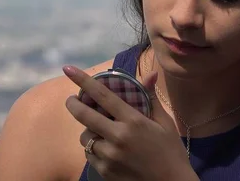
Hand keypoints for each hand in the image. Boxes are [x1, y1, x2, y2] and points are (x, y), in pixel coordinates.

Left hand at [63, 65, 198, 180]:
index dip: (83, 80)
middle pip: (84, 116)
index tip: (68, 69)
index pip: (103, 95)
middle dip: (73, 105)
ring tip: (98, 130)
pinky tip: (104, 148)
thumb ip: (151, 98)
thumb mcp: (165, 123)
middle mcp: (117, 137)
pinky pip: (90, 155)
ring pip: (86, 138)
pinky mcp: (105, 171)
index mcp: (133, 121)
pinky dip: (93, 149)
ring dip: (88, 131)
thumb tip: (150, 74)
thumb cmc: (171, 153)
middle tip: (71, 100)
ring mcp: (109, 156)